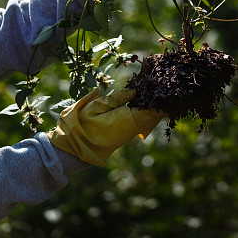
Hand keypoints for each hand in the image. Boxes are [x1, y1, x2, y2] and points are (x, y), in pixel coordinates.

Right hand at [47, 87, 164, 166]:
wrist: (73, 149)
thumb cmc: (80, 126)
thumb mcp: (94, 107)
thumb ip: (115, 99)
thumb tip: (134, 91)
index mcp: (124, 121)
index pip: (149, 110)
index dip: (158, 100)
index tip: (164, 88)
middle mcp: (130, 130)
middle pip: (151, 115)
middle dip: (157, 103)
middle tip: (165, 87)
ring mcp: (128, 134)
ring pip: (147, 119)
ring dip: (152, 107)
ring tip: (156, 92)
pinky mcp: (124, 135)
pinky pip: (140, 122)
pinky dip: (145, 112)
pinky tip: (145, 102)